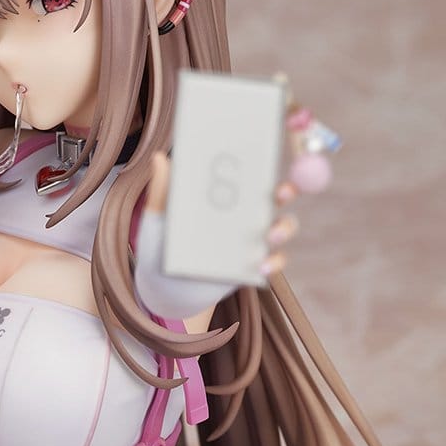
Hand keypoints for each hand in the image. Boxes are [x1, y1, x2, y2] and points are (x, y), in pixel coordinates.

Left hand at [145, 152, 298, 279]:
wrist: (164, 288)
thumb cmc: (159, 247)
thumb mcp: (159, 220)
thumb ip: (162, 193)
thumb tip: (159, 158)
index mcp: (223, 196)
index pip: (249, 173)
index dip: (263, 162)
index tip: (266, 157)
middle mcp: (243, 213)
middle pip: (276, 196)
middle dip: (287, 190)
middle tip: (281, 193)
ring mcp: (251, 239)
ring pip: (282, 226)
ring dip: (283, 228)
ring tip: (270, 235)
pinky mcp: (253, 265)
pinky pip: (274, 261)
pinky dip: (273, 262)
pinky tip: (261, 266)